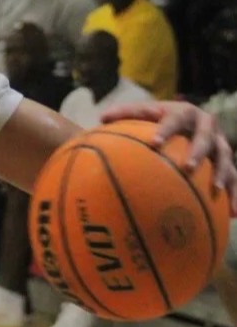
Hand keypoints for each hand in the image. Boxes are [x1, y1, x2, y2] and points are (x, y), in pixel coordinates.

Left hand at [101, 101, 236, 214]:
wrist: (187, 117)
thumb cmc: (158, 118)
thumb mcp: (143, 112)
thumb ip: (125, 114)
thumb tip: (101, 117)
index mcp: (184, 112)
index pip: (174, 119)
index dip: (166, 129)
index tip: (156, 143)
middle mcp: (206, 126)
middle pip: (206, 138)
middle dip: (199, 151)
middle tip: (188, 167)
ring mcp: (219, 143)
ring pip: (225, 157)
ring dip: (223, 173)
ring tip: (216, 189)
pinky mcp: (226, 160)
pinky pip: (235, 178)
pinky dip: (236, 194)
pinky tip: (233, 214)